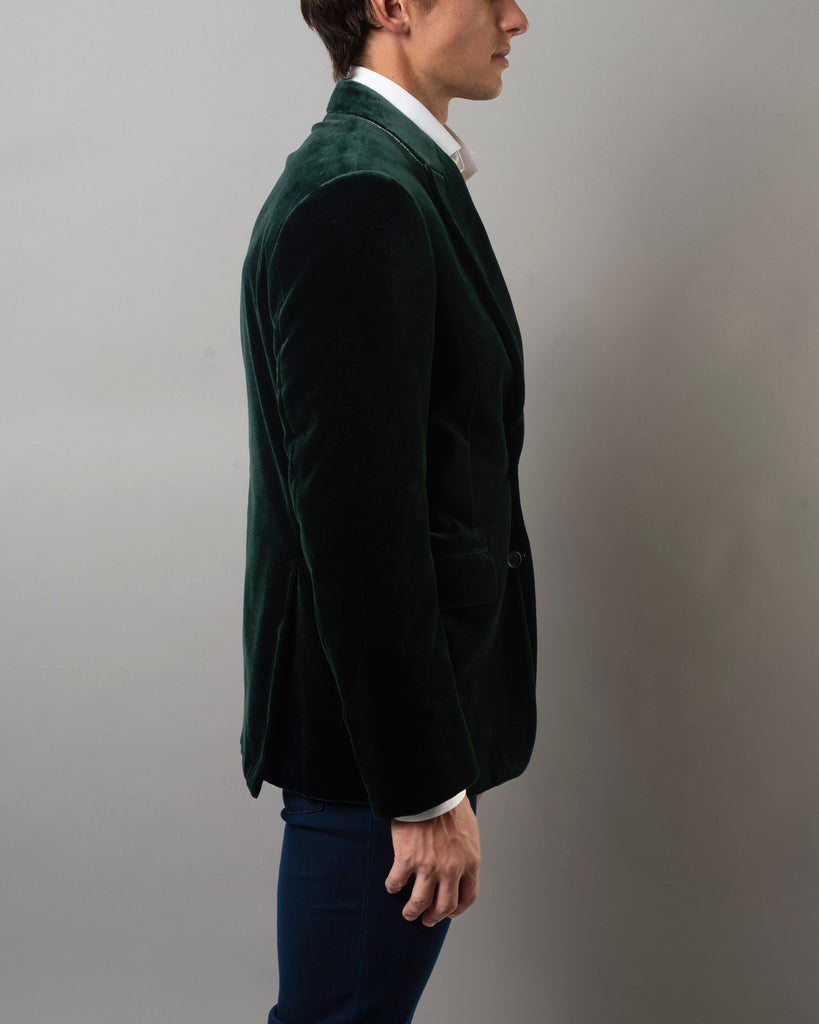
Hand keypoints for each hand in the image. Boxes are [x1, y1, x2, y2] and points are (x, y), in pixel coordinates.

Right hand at [386, 794, 480, 926]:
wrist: (432, 790)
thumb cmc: (450, 806)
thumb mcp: (470, 830)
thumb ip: (467, 850)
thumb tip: (466, 857)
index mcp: (470, 862)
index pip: (467, 897)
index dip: (457, 909)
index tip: (449, 911)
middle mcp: (451, 869)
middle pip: (444, 907)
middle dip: (434, 917)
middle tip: (427, 919)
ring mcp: (429, 866)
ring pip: (420, 903)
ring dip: (412, 912)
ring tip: (408, 913)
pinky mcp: (407, 859)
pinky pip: (397, 883)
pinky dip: (393, 887)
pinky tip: (392, 885)